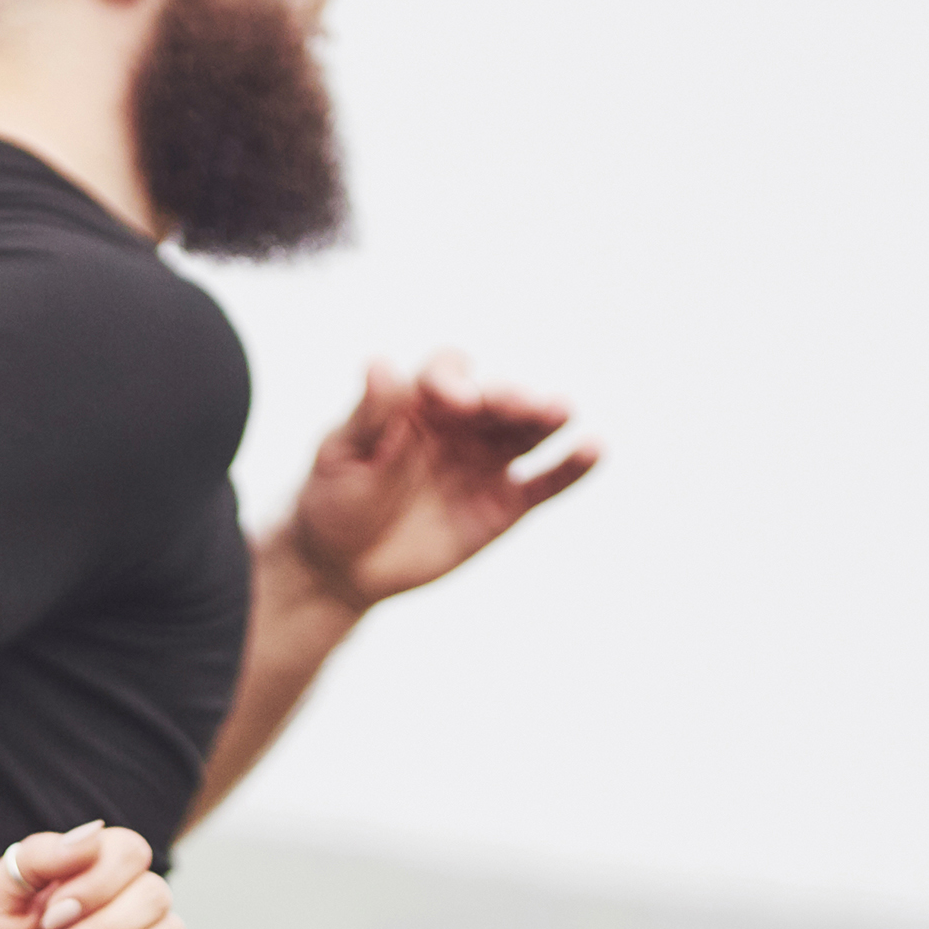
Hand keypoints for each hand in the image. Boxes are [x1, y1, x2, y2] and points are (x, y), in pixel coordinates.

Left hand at [276, 353, 596, 613]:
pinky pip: (544, 482)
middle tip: (519, 403)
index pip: (447, 372)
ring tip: (560, 409)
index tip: (455, 401)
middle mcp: (460, 423)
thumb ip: (368, 415)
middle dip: (509, 396)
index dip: (454, 380)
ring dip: (545, 417)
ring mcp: (486, 462)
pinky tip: (595, 448)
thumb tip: (380, 362)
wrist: (341, 565)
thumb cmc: (334, 498)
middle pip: (496, 397)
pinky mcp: (504, 505)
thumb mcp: (340, 455)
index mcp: (419, 402)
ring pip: (525, 432)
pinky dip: (571, 467)